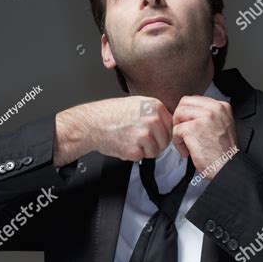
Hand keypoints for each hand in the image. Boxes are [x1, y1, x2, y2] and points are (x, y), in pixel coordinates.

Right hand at [54, 97, 172, 164]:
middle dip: (154, 143)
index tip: (153, 133)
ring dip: (144, 150)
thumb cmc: (110, 114)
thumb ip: (154, 113)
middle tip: (139, 139)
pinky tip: (124, 144)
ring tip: (130, 140)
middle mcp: (152, 119)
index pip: (170, 126)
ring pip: (155, 151)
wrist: (91, 123)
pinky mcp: (135, 149)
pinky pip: (142, 157)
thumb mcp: (137, 103)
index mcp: (155, 106)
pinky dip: (133, 155)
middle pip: (165, 141)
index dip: (161, 133)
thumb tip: (167, 124)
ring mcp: (144, 135)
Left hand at [172, 96, 238, 179]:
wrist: (229, 168)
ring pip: (178, 114)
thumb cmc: (224, 153)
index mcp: (222, 106)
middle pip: (184, 103)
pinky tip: (187, 151)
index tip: (190, 126)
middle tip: (184, 133)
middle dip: (180, 119)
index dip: (188, 114)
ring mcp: (204, 117)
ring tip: (186, 143)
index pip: (195, 100)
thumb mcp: (223, 126)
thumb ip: (210, 116)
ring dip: (178, 130)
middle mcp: (214, 109)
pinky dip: (178, 143)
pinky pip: (176, 130)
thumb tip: (191, 112)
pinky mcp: (193, 129)